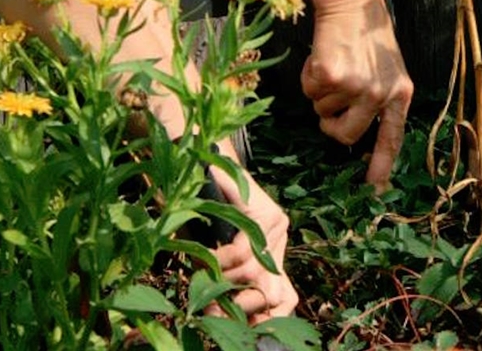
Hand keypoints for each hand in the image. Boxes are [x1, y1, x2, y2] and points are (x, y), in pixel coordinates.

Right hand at [207, 158, 298, 323]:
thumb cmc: (203, 211)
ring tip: (205, 265)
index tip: (226, 313)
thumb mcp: (215, 252)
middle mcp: (278, 238)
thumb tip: (221, 316)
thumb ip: (225, 278)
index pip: (274, 294)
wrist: (206, 164)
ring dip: (222, 275)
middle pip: (264, 287)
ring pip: (253, 271)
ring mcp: (278, 226)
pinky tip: (207, 252)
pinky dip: (221, 257)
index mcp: (269, 250)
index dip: (251, 308)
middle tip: (208, 289)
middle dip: (232, 294)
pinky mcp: (269, 214)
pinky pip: (245, 250)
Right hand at [301, 0, 413, 190]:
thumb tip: (355, 136)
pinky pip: (309, 92)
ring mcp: (355, 86)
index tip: (375, 193)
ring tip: (336, 64)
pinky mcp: (331, 76)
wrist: (352, 3)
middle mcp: (380, 94)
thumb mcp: (387, 70)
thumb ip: (378, 101)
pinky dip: (309, 77)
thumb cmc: (366, 38)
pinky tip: (323, 57)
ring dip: (322, 92)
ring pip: (323, 111)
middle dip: (331, 124)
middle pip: (346, 135)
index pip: (392, 138)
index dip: (382, 167)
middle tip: (331, 103)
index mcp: (400, 94)